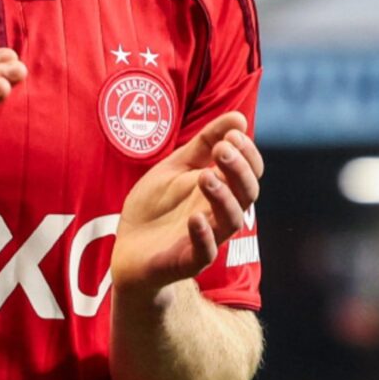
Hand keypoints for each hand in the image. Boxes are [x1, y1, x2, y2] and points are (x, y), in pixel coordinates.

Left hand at [110, 112, 263, 297]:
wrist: (128, 248)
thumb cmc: (157, 206)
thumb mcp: (176, 167)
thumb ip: (204, 143)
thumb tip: (239, 118)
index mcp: (221, 190)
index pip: (250, 172)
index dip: (248, 153)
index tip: (233, 134)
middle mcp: (219, 213)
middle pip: (247, 194)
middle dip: (239, 170)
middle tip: (222, 150)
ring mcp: (206, 238)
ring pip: (231, 221)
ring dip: (223, 197)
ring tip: (206, 177)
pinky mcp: (188, 261)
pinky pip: (205, 253)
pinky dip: (203, 236)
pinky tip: (195, 219)